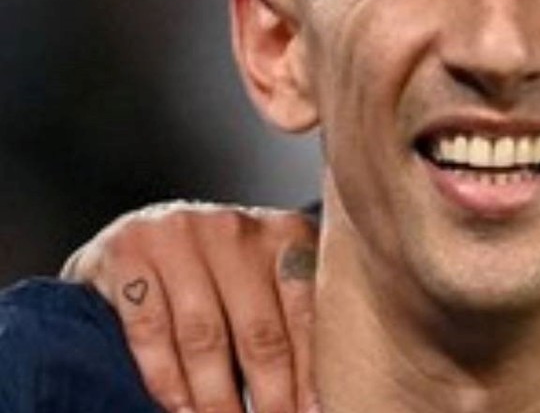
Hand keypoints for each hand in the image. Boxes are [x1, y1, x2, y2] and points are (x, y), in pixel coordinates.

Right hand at [62, 201, 318, 412]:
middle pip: (259, 334)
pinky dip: (166, 379)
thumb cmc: (222, 267)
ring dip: (216, 399)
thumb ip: (295, 315)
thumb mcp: (267, 275)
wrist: (142, 231)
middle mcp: (236, 229)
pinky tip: (180, 409)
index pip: (306, 315)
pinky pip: (151, 330)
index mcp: (285, 233)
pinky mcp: (127, 252)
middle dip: (271, 399)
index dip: (312, 375)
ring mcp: (179, 235)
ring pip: (205, 338)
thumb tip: (327, 392)